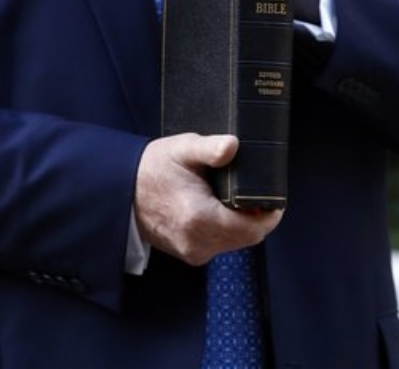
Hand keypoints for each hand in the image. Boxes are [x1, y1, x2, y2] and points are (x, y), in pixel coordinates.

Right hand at [134, 133, 282, 265]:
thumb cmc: (154, 168)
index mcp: (199, 218)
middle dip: (257, 218)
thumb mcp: (182, 149)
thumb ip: (209, 148)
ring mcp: (192, 252)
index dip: (269, 215)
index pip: (252, 229)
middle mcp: (197, 242)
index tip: (275, 199)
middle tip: (259, 194)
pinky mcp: (188, 254)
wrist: (122, 191)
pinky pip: (219, 244)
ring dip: (242, 224)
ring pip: (234, 242)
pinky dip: (227, 229)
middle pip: (247, 237)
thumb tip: (232, 145)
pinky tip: (221, 209)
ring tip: (239, 199)